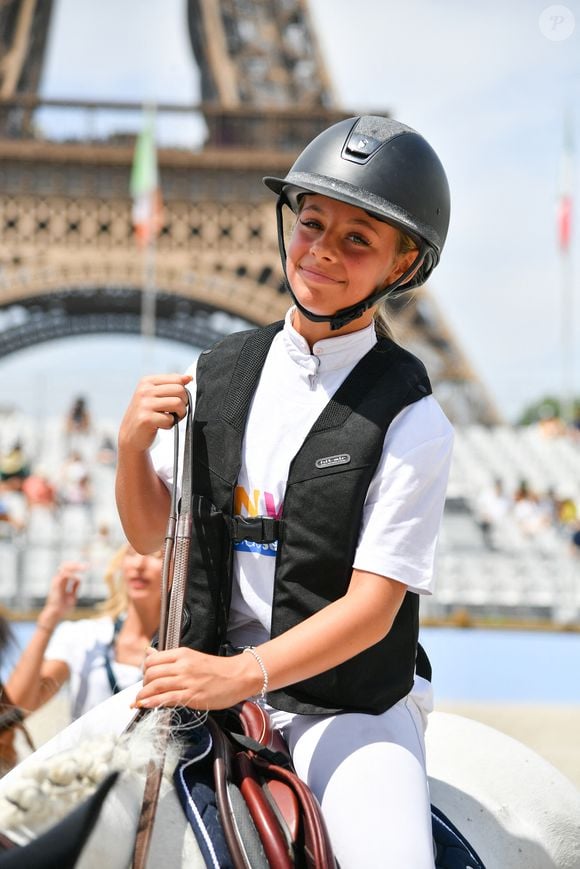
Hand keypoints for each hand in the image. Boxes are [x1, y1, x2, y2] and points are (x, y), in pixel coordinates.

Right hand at [40, 561, 86, 627]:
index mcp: (62, 582)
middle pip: (66, 566)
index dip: (77, 567)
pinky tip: (76, 577)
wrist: (56, 614)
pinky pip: (63, 575)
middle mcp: (59, 580)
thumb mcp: (72, 596)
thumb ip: (75, 587)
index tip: (87, 567)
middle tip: (87, 566)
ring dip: (75, 566)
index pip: (68, 569)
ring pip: (64, 567)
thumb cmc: (63, 608)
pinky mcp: (56, 585)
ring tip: (84, 568)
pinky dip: (71, 574)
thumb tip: (79, 579)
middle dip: (76, 564)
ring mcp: (57, 581)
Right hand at [118, 374, 191, 453]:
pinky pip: (170, 420)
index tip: (174, 400)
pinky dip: (169, 425)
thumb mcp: (155, 396)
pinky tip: (159, 426)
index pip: (177, 379)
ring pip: (178, 403)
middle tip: (174, 412)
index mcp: (147, 382)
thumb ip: (172, 386)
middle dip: (183, 404)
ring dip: (178, 415)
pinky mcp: (146, 418)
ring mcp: (144, 404)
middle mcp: (144, 390)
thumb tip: (189, 377)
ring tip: (168, 418)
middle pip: (180, 390)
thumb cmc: (146, 415)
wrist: (129, 437)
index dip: (182, 392)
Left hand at [133, 646, 258, 711]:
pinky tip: (145, 706)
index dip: (145, 670)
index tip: (145, 678)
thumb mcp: (192, 657)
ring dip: (143, 695)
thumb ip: (170, 657)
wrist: (239, 676)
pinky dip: (152, 703)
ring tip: (139, 701)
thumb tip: (149, 652)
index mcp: (183, 654)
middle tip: (144, 691)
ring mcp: (187, 681)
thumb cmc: (218, 669)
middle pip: (151, 673)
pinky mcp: (192, 696)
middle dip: (143, 684)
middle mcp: (183, 665)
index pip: (152, 659)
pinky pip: (166, 699)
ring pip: (155, 686)